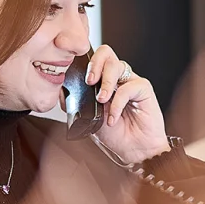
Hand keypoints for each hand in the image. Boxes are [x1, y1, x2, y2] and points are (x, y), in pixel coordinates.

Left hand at [70, 44, 169, 163]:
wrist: (134, 150)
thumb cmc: (115, 134)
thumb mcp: (88, 117)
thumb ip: (76, 103)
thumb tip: (61, 92)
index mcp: (103, 80)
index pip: (93, 59)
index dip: (83, 61)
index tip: (75, 76)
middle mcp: (117, 78)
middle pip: (106, 53)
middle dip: (95, 64)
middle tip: (89, 82)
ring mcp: (131, 81)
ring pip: (117, 65)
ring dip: (106, 83)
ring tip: (101, 101)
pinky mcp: (143, 89)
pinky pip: (129, 87)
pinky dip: (117, 103)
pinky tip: (113, 117)